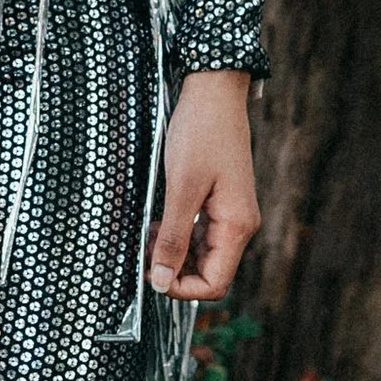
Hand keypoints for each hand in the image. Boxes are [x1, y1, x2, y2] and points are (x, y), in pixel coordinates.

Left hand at [148, 69, 258, 302]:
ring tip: (146, 236)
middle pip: (209, 272)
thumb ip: (172, 238)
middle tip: (141, 254)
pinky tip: (157, 221)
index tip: (149, 275)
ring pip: (202, 254)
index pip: (214, 284)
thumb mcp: (180, 189)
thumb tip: (160, 281)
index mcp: (236, 226)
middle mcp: (239, 225)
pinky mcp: (221, 202)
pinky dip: (177, 234)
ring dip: (173, 252)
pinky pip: (200, 233)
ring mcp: (231, 213)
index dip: (180, 288)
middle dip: (173, 270)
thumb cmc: (201, 133)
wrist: (214, 92)